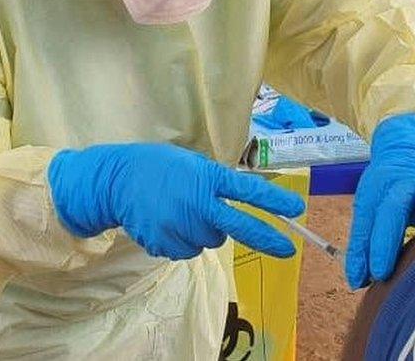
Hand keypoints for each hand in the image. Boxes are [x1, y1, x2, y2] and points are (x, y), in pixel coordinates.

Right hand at [48, 143, 305, 259]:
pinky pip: (189, 250)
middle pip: (240, 227)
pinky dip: (185, 240)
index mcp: (208, 178)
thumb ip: (218, 182)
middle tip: (287, 250)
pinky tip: (169, 222)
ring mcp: (181, 226)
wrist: (117, 180)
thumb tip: (246, 200)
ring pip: (212, 241)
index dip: (274, 202)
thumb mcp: (195, 164)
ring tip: (184, 212)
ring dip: (206, 231)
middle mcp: (198, 204)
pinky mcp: (165, 244)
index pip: (248, 191)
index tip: (297, 209)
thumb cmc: (162, 167)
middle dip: (267, 238)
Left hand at [346, 114, 414, 288]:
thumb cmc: (389, 198)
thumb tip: (358, 283)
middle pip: (395, 205)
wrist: (411, 158)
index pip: (369, 217)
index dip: (367, 246)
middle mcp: (408, 185)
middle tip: (384, 270)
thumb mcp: (371, 211)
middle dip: (388, 236)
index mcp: (378, 189)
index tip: (369, 275)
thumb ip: (363, 245)